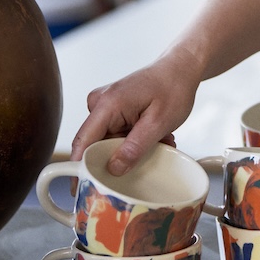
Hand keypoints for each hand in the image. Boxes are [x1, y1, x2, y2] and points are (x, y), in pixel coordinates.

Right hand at [70, 50, 201, 174]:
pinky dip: (135, 140)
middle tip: (149, 157)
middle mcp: (99, 104)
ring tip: (159, 141)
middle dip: (121, 158)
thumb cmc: (173, 87)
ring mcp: (104, 107)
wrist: (180, 68)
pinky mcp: (112, 110)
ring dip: (133, 149)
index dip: (79, 170)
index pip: (82, 143)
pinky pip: (116, 135)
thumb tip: (113, 169)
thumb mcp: (158, 123)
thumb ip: (135, 148)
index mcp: (106, 104)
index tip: (81, 191)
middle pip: (95, 146)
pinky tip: (156, 137)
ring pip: (109, 143)